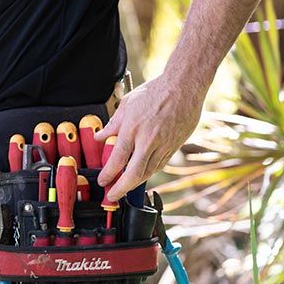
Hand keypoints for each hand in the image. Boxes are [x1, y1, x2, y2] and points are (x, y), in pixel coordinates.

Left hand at [93, 75, 204, 202]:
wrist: (183, 88)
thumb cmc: (154, 92)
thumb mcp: (127, 104)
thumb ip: (113, 124)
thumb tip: (99, 137)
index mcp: (133, 128)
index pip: (117, 159)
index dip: (109, 174)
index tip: (103, 181)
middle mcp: (148, 140)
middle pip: (134, 173)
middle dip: (121, 188)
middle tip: (113, 196)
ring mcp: (163, 145)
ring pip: (149, 172)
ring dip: (136, 183)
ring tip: (125, 187)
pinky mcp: (174, 146)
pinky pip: (160, 165)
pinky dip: (149, 172)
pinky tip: (142, 174)